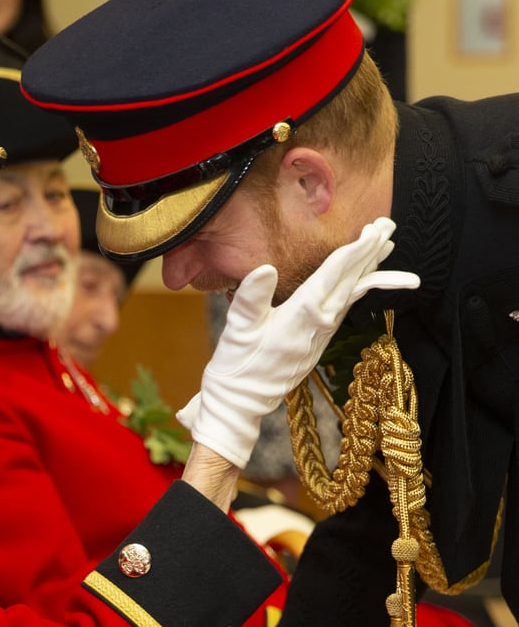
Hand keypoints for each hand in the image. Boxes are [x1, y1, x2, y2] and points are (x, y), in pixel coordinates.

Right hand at [178, 218, 418, 466]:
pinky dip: (358, 289)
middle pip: (352, 282)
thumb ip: (251, 297)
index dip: (354, 250)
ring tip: (388, 247)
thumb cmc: (236, 363)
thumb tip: (265, 269)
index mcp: (301, 315)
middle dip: (371, 252)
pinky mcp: (319, 340)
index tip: (373, 231)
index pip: (333, 275)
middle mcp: (319, 324)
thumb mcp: (237, 328)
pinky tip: (363, 279)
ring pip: (353, 295)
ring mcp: (322, 334)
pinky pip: (345, 309)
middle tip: (389, 225)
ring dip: (370, 269)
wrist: (241, 400)